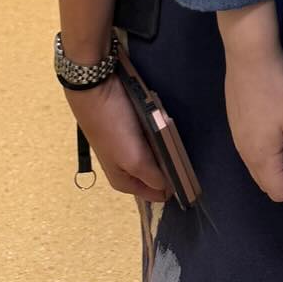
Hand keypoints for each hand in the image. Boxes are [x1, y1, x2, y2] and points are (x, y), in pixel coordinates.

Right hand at [63, 77, 169, 200]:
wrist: (96, 88)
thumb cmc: (113, 126)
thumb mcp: (134, 159)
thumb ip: (153, 177)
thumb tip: (168, 189)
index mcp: (124, 181)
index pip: (156, 193)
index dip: (173, 184)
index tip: (187, 169)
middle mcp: (127, 167)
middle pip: (158, 170)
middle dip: (169, 158)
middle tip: (174, 143)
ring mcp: (130, 145)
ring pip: (157, 150)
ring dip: (165, 141)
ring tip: (167, 126)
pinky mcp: (132, 127)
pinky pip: (153, 133)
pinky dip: (159, 127)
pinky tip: (161, 117)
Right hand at [222, 33, 282, 201]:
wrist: (249, 51)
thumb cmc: (277, 87)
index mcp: (259, 158)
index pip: (280, 193)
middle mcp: (244, 153)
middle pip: (269, 181)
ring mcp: (238, 136)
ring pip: (263, 163)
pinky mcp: (237, 120)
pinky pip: (256, 145)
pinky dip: (273, 145)